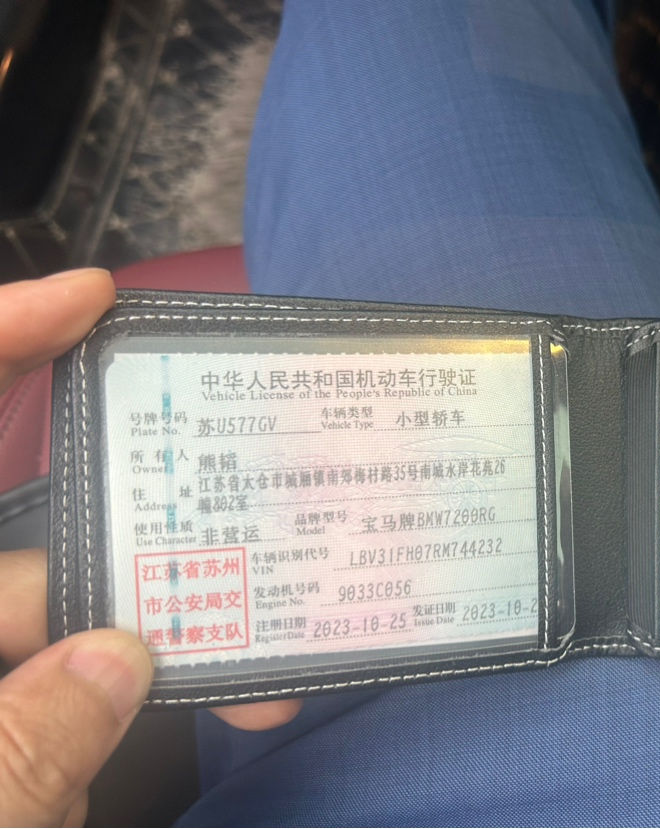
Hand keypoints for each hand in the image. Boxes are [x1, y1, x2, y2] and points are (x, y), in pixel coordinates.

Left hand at [0, 270, 300, 824]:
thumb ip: (24, 745)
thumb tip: (119, 659)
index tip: (91, 300)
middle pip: (16, 552)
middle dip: (137, 550)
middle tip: (238, 541)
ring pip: (48, 637)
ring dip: (150, 650)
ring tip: (247, 672)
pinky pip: (58, 698)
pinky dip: (122, 703)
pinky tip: (196, 712)